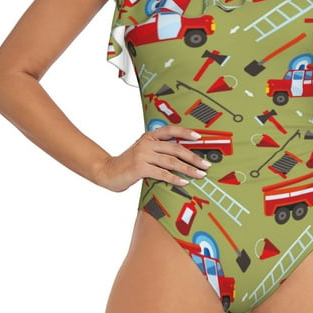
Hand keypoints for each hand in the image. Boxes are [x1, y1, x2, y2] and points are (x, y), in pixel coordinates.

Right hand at [96, 126, 210, 191]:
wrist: (107, 171)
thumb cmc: (128, 163)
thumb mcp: (142, 151)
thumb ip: (157, 149)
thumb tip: (181, 156)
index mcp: (149, 136)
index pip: (170, 130)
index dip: (185, 133)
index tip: (199, 137)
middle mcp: (147, 143)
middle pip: (175, 148)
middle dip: (193, 157)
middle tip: (205, 164)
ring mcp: (143, 155)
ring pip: (171, 161)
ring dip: (188, 169)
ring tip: (199, 175)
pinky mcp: (140, 168)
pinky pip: (162, 173)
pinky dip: (174, 178)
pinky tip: (184, 182)